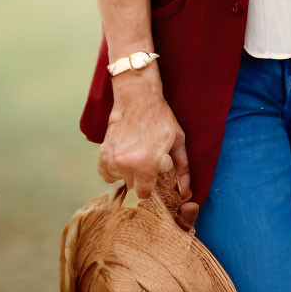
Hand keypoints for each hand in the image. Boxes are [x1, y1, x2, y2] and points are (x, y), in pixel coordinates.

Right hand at [97, 71, 190, 202]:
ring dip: (127, 174)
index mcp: (148, 163)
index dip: (150, 188)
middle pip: (132, 188)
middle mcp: (128, 163)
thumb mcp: (177, 140)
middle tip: (146, 166)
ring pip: (120, 181)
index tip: (153, 181)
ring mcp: (113, 158)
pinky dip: (114, 170)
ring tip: (136, 158)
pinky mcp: (104, 153)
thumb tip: (186, 192)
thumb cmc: (160, 117)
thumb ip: (182, 168)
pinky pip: (107, 174)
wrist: (137, 97)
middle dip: (140, 180)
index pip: (144, 193)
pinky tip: (123, 159)